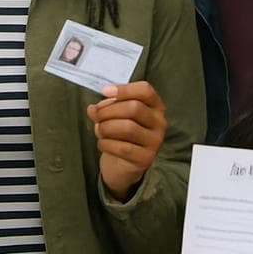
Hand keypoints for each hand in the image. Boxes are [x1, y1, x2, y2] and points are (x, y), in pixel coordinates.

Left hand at [87, 80, 166, 199]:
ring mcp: (154, 141)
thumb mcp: (115, 115)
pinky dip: (106, 144)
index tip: (105, 91)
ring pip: (128, 127)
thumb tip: (93, 109)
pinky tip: (102, 143)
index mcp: (154, 106)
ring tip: (98, 130)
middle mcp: (159, 122)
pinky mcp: (145, 158)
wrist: (123, 164)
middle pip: (134, 108)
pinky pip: (123, 148)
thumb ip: (106, 107)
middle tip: (95, 116)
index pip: (145, 90)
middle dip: (108, 110)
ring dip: (106, 127)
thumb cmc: (120, 133)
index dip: (124, 89)